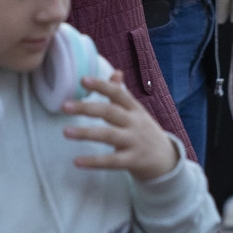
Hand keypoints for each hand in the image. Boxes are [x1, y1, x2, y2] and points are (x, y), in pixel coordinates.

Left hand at [60, 73, 180, 180]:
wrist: (167, 161)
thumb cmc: (145, 132)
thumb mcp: (137, 112)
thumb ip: (123, 94)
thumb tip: (115, 71)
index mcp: (135, 109)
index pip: (118, 93)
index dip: (102, 86)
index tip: (84, 80)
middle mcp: (135, 123)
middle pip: (110, 112)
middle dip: (87, 108)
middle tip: (64, 106)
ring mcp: (135, 142)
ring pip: (109, 135)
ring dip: (86, 133)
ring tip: (65, 131)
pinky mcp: (133, 161)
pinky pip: (111, 161)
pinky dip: (94, 161)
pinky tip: (77, 161)